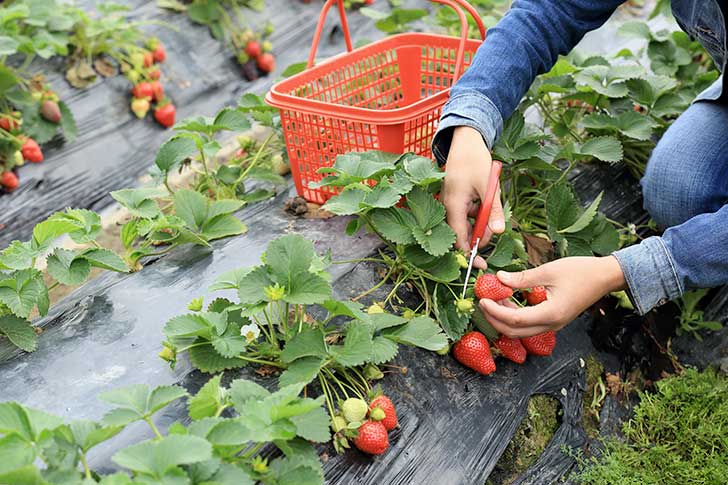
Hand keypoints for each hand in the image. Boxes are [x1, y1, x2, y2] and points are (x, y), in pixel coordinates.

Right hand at [442, 126, 504, 269]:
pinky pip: (465, 214)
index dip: (469, 254)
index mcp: (453, 205)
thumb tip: (501, 231)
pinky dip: (477, 214)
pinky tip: (484, 200)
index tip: (482, 264)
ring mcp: (450, 203)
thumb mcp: (488, 185)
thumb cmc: (474, 160)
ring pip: (465, 224)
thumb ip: (494, 210)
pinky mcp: (455, 199)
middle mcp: (447, 207)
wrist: (465, 140)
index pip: (459, 239)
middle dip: (479, 237)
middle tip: (494, 234)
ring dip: (480, 223)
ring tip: (491, 205)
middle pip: (461, 234)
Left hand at [479, 256, 626, 337]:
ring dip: (504, 318)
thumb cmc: (581, 271)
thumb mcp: (548, 271)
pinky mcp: (554, 320)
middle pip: (514, 331)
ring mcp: (553, 325)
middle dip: (494, 319)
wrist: (605, 277)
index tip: (482, 300)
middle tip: (482, 302)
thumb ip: (522, 278)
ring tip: (494, 299)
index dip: (494, 311)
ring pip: (521, 330)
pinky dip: (515, 317)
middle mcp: (551, 325)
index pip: (514, 319)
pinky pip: (529, 325)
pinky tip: (508, 301)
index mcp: (550, 314)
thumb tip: (499, 279)